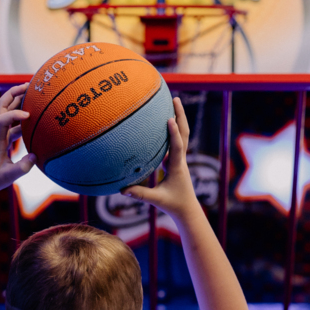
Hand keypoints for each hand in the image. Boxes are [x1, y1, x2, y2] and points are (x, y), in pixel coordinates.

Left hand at [0, 83, 35, 197]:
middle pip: (0, 107)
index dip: (15, 114)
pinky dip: (20, 118)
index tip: (28, 116)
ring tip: (31, 93)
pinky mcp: (2, 140)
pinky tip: (32, 117)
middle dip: (13, 94)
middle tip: (28, 85)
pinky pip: (11, 124)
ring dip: (17, 102)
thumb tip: (35, 156)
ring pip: (5, 113)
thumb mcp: (9, 177)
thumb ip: (22, 167)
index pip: (2, 120)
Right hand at [121, 97, 198, 219]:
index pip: (177, 147)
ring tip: (173, 103)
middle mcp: (181, 160)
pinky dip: (171, 131)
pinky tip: (163, 123)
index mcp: (177, 167)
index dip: (174, 133)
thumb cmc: (173, 205)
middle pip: (184, 133)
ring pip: (182, 135)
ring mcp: (180, 159)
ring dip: (178, 119)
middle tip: (176, 99)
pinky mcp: (176, 161)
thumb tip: (122, 190)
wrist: (187, 210)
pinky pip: (174, 142)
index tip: (170, 118)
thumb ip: (140, 194)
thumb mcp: (156, 200)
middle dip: (181, 116)